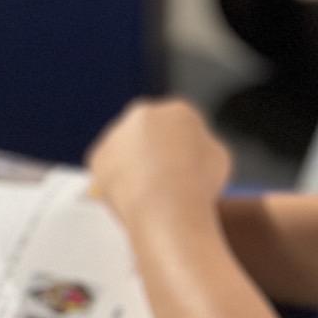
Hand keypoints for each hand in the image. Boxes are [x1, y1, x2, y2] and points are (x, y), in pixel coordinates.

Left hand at [86, 98, 233, 226]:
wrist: (166, 207)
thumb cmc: (197, 186)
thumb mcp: (219, 160)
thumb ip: (202, 148)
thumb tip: (191, 151)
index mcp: (179, 110)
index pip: (181, 127)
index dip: (184, 152)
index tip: (184, 171)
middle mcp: (144, 113)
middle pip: (150, 133)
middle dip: (154, 152)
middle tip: (162, 181)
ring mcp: (117, 133)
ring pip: (126, 150)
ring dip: (132, 166)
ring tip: (147, 195)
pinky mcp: (97, 156)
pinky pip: (108, 170)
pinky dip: (116, 182)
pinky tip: (130, 198)